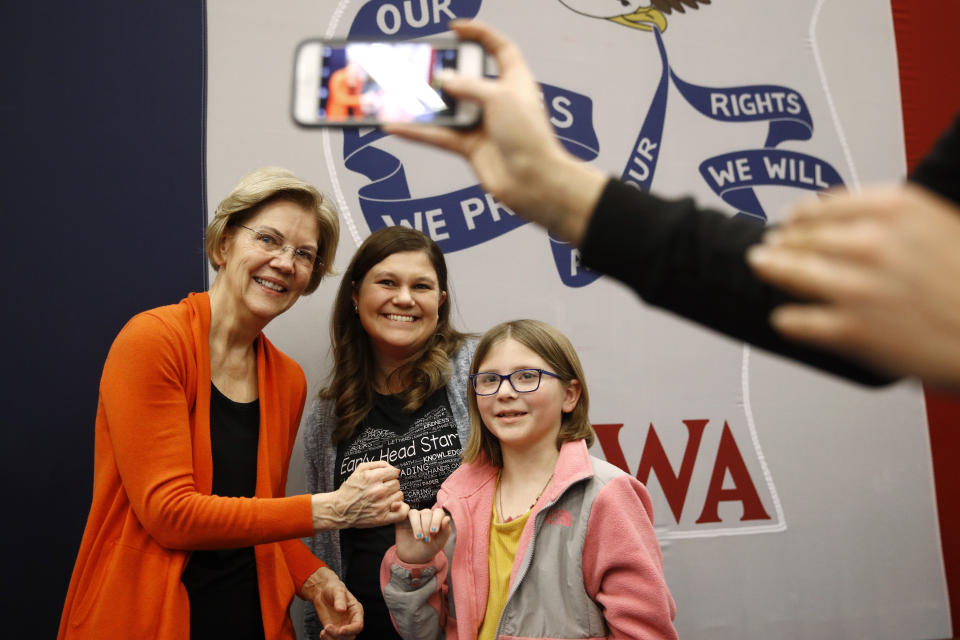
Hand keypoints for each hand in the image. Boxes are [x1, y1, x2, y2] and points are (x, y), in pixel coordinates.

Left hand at [301, 567, 362, 639]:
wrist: (322, 591)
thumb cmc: (333, 588)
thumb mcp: (337, 590)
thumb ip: (340, 599)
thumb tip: (341, 610)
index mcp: (356, 611)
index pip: (358, 626)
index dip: (351, 630)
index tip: (341, 630)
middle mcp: (351, 621)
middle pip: (350, 636)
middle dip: (339, 635)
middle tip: (328, 627)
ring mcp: (342, 626)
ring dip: (332, 639)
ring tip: (324, 632)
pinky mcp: (333, 629)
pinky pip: (333, 639)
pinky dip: (327, 639)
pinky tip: (322, 633)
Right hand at [313, 461, 408, 529]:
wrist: (340, 509)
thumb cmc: (350, 489)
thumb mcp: (360, 469)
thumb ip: (378, 464)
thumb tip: (394, 468)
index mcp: (372, 478)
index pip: (394, 472)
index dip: (389, 474)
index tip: (384, 478)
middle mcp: (377, 491)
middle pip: (397, 484)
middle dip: (390, 484)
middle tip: (381, 488)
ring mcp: (381, 506)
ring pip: (400, 495)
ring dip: (394, 495)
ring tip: (383, 497)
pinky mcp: (382, 518)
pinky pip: (402, 512)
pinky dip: (402, 508)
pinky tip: (395, 506)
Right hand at [384, 19, 605, 243]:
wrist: (534, 181)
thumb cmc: (529, 137)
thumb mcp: (499, 97)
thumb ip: (468, 85)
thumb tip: (443, 80)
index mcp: (514, 81)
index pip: (499, 48)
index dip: (480, 34)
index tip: (456, 28)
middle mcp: (498, 101)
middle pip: (466, 77)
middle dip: (444, 71)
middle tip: (421, 64)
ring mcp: (483, 124)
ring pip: (448, 108)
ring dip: (426, 103)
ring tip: (401, 93)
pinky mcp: (470, 147)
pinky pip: (439, 135)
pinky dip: (418, 131)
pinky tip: (398, 125)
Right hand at [395, 508, 450, 564]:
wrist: (413, 559)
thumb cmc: (428, 549)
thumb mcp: (439, 543)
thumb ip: (445, 531)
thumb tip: (447, 518)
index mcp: (436, 519)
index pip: (438, 512)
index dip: (436, 520)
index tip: (434, 532)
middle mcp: (425, 515)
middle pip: (427, 512)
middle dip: (426, 526)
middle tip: (426, 540)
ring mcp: (414, 517)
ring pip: (415, 513)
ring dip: (417, 526)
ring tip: (418, 538)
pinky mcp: (403, 520)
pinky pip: (404, 514)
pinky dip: (408, 520)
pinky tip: (409, 530)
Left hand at [747, 184, 959, 388]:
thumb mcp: (942, 224)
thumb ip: (894, 216)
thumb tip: (846, 210)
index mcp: (896, 209)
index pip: (824, 206)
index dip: (800, 214)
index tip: (790, 218)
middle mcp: (870, 243)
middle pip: (803, 238)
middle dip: (782, 241)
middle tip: (769, 245)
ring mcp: (857, 288)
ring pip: (792, 273)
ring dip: (772, 268)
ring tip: (763, 266)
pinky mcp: (851, 329)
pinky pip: (802, 321)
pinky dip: (789, 319)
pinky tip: (783, 317)